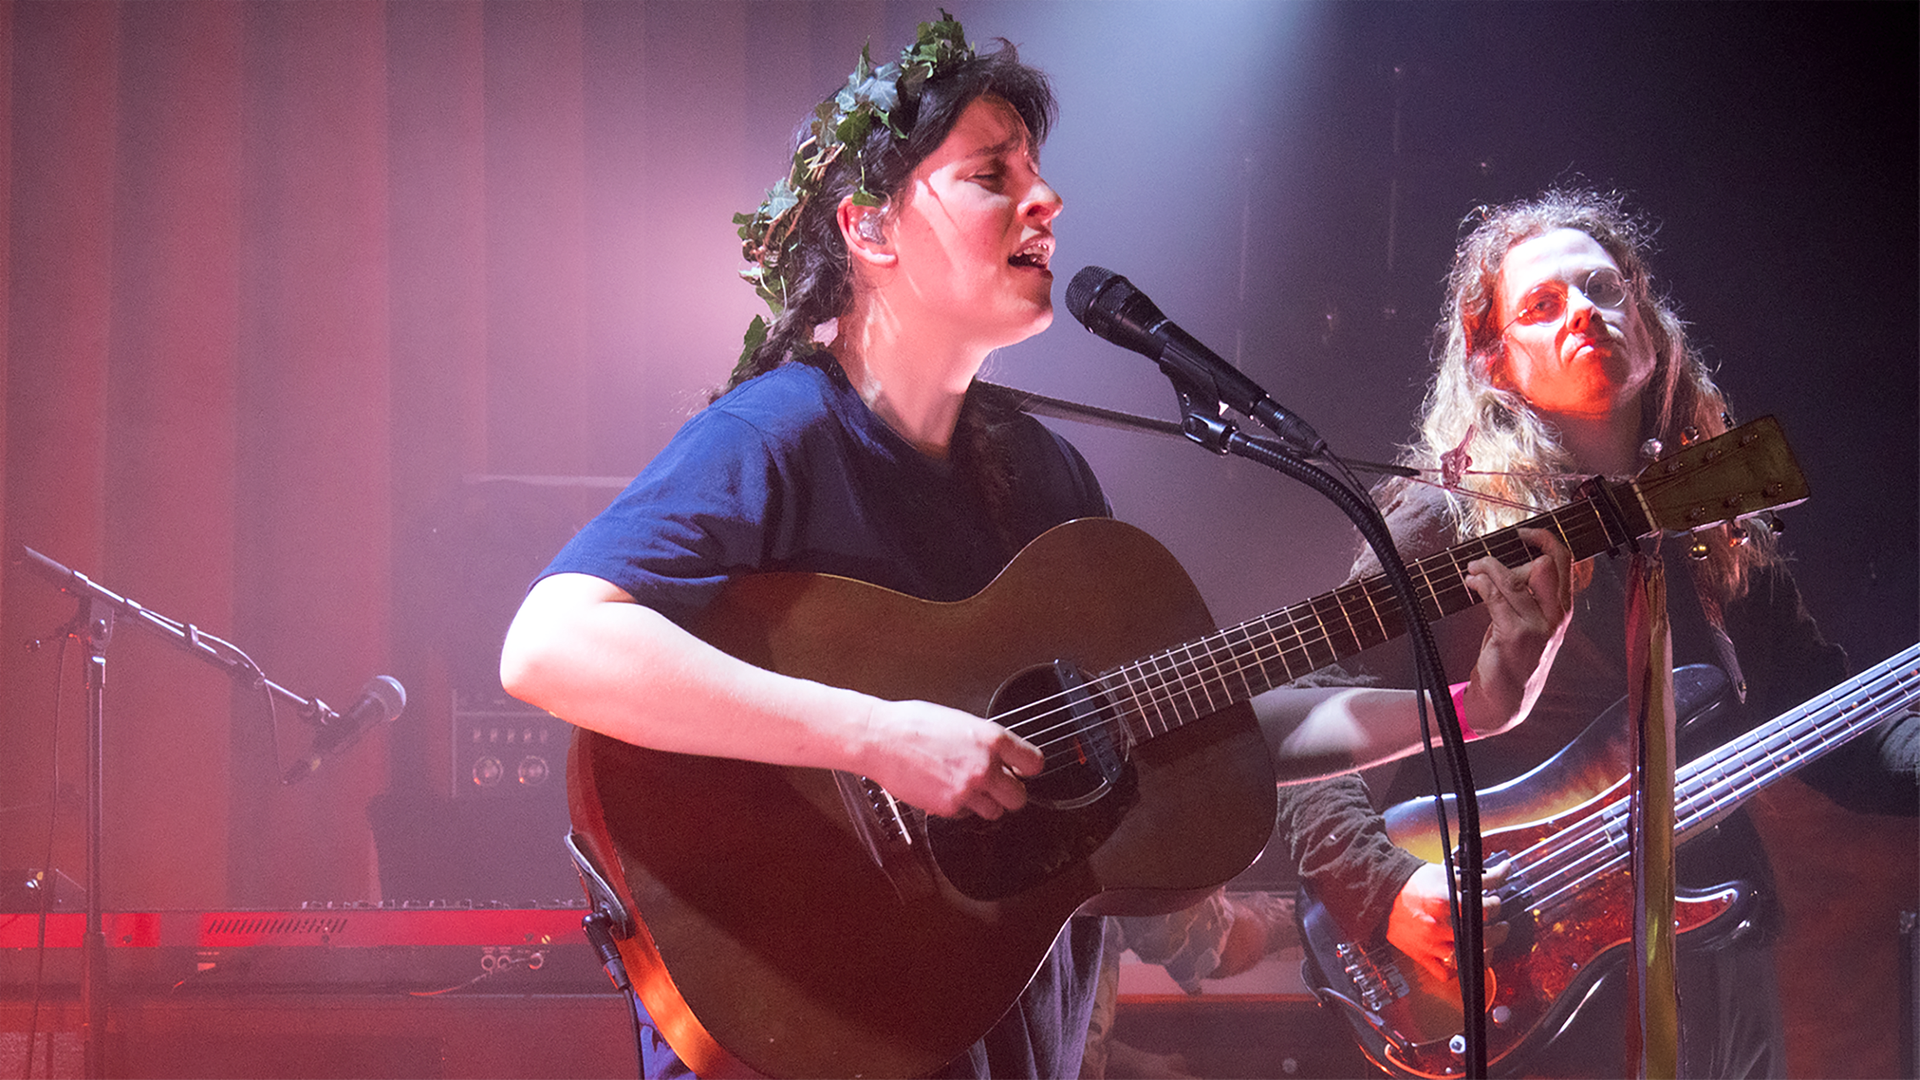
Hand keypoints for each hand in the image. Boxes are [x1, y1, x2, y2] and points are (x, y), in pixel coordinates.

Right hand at [858, 698, 1044, 819]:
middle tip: (997, 785)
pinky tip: (946, 789)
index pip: (1034, 763)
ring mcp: (968, 789)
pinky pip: (968, 815)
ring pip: (996, 812)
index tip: (1024, 770)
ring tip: (967, 788)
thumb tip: (1002, 756)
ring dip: (986, 803)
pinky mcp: (949, 807)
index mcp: (992, 739)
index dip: (1028, 768)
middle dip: (1009, 792)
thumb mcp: (961, 722)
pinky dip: (961, 807)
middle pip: (1019, 797)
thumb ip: (986, 742)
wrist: (881, 739)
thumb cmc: (914, 724)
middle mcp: (985, 766)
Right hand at [1385, 859, 1509, 982]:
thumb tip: (1504, 871)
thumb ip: (1482, 876)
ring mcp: (1431, 945)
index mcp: (1446, 902)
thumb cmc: (1415, 884)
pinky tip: (1463, 956)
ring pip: (1470, 958)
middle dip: (1498, 930)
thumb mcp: (1449, 875)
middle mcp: (1439, 926)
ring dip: (1485, 951)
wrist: (1384, 894)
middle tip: (1498, 924)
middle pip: (1484, 937)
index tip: (1494, 904)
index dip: (1496, 906)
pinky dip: (1458, 968)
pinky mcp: (1422, 957)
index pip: (1487, 911)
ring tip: (1485, 942)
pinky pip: (1446, 973)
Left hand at [1460, 526, 1572, 734]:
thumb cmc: (1516, 656)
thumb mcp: (1532, 622)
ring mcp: (1537, 627)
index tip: (1522, 532)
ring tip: (1471, 569)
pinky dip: (1479, 584)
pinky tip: (1471, 584)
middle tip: (1486, 560)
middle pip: (1545, 565)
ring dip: (1486, 568)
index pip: (1565, 561)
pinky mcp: (1514, 635)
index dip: (1545, 539)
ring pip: (1512, 579)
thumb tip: (1508, 564)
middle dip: (1511, 556)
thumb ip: (1528, 594)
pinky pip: (1495, 598)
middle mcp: (1556, 616)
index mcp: (1563, 608)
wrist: (1507, 699)